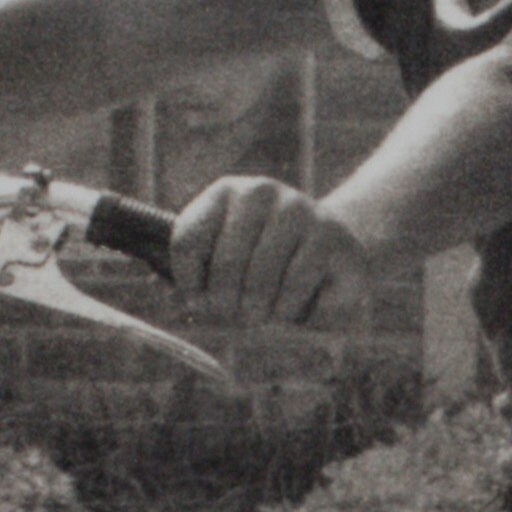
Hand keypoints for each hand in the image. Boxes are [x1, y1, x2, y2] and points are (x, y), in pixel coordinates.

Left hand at [170, 174, 363, 328]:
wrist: (331, 252)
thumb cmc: (264, 262)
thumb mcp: (224, 260)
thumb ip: (195, 275)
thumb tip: (179, 300)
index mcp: (226, 192)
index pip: (188, 241)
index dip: (189, 285)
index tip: (199, 307)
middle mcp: (262, 192)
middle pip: (226, 263)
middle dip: (226, 304)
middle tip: (236, 320)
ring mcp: (300, 210)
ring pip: (262, 280)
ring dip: (260, 311)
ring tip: (265, 316)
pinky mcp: (332, 237)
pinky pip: (297, 289)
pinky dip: (291, 312)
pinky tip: (294, 310)